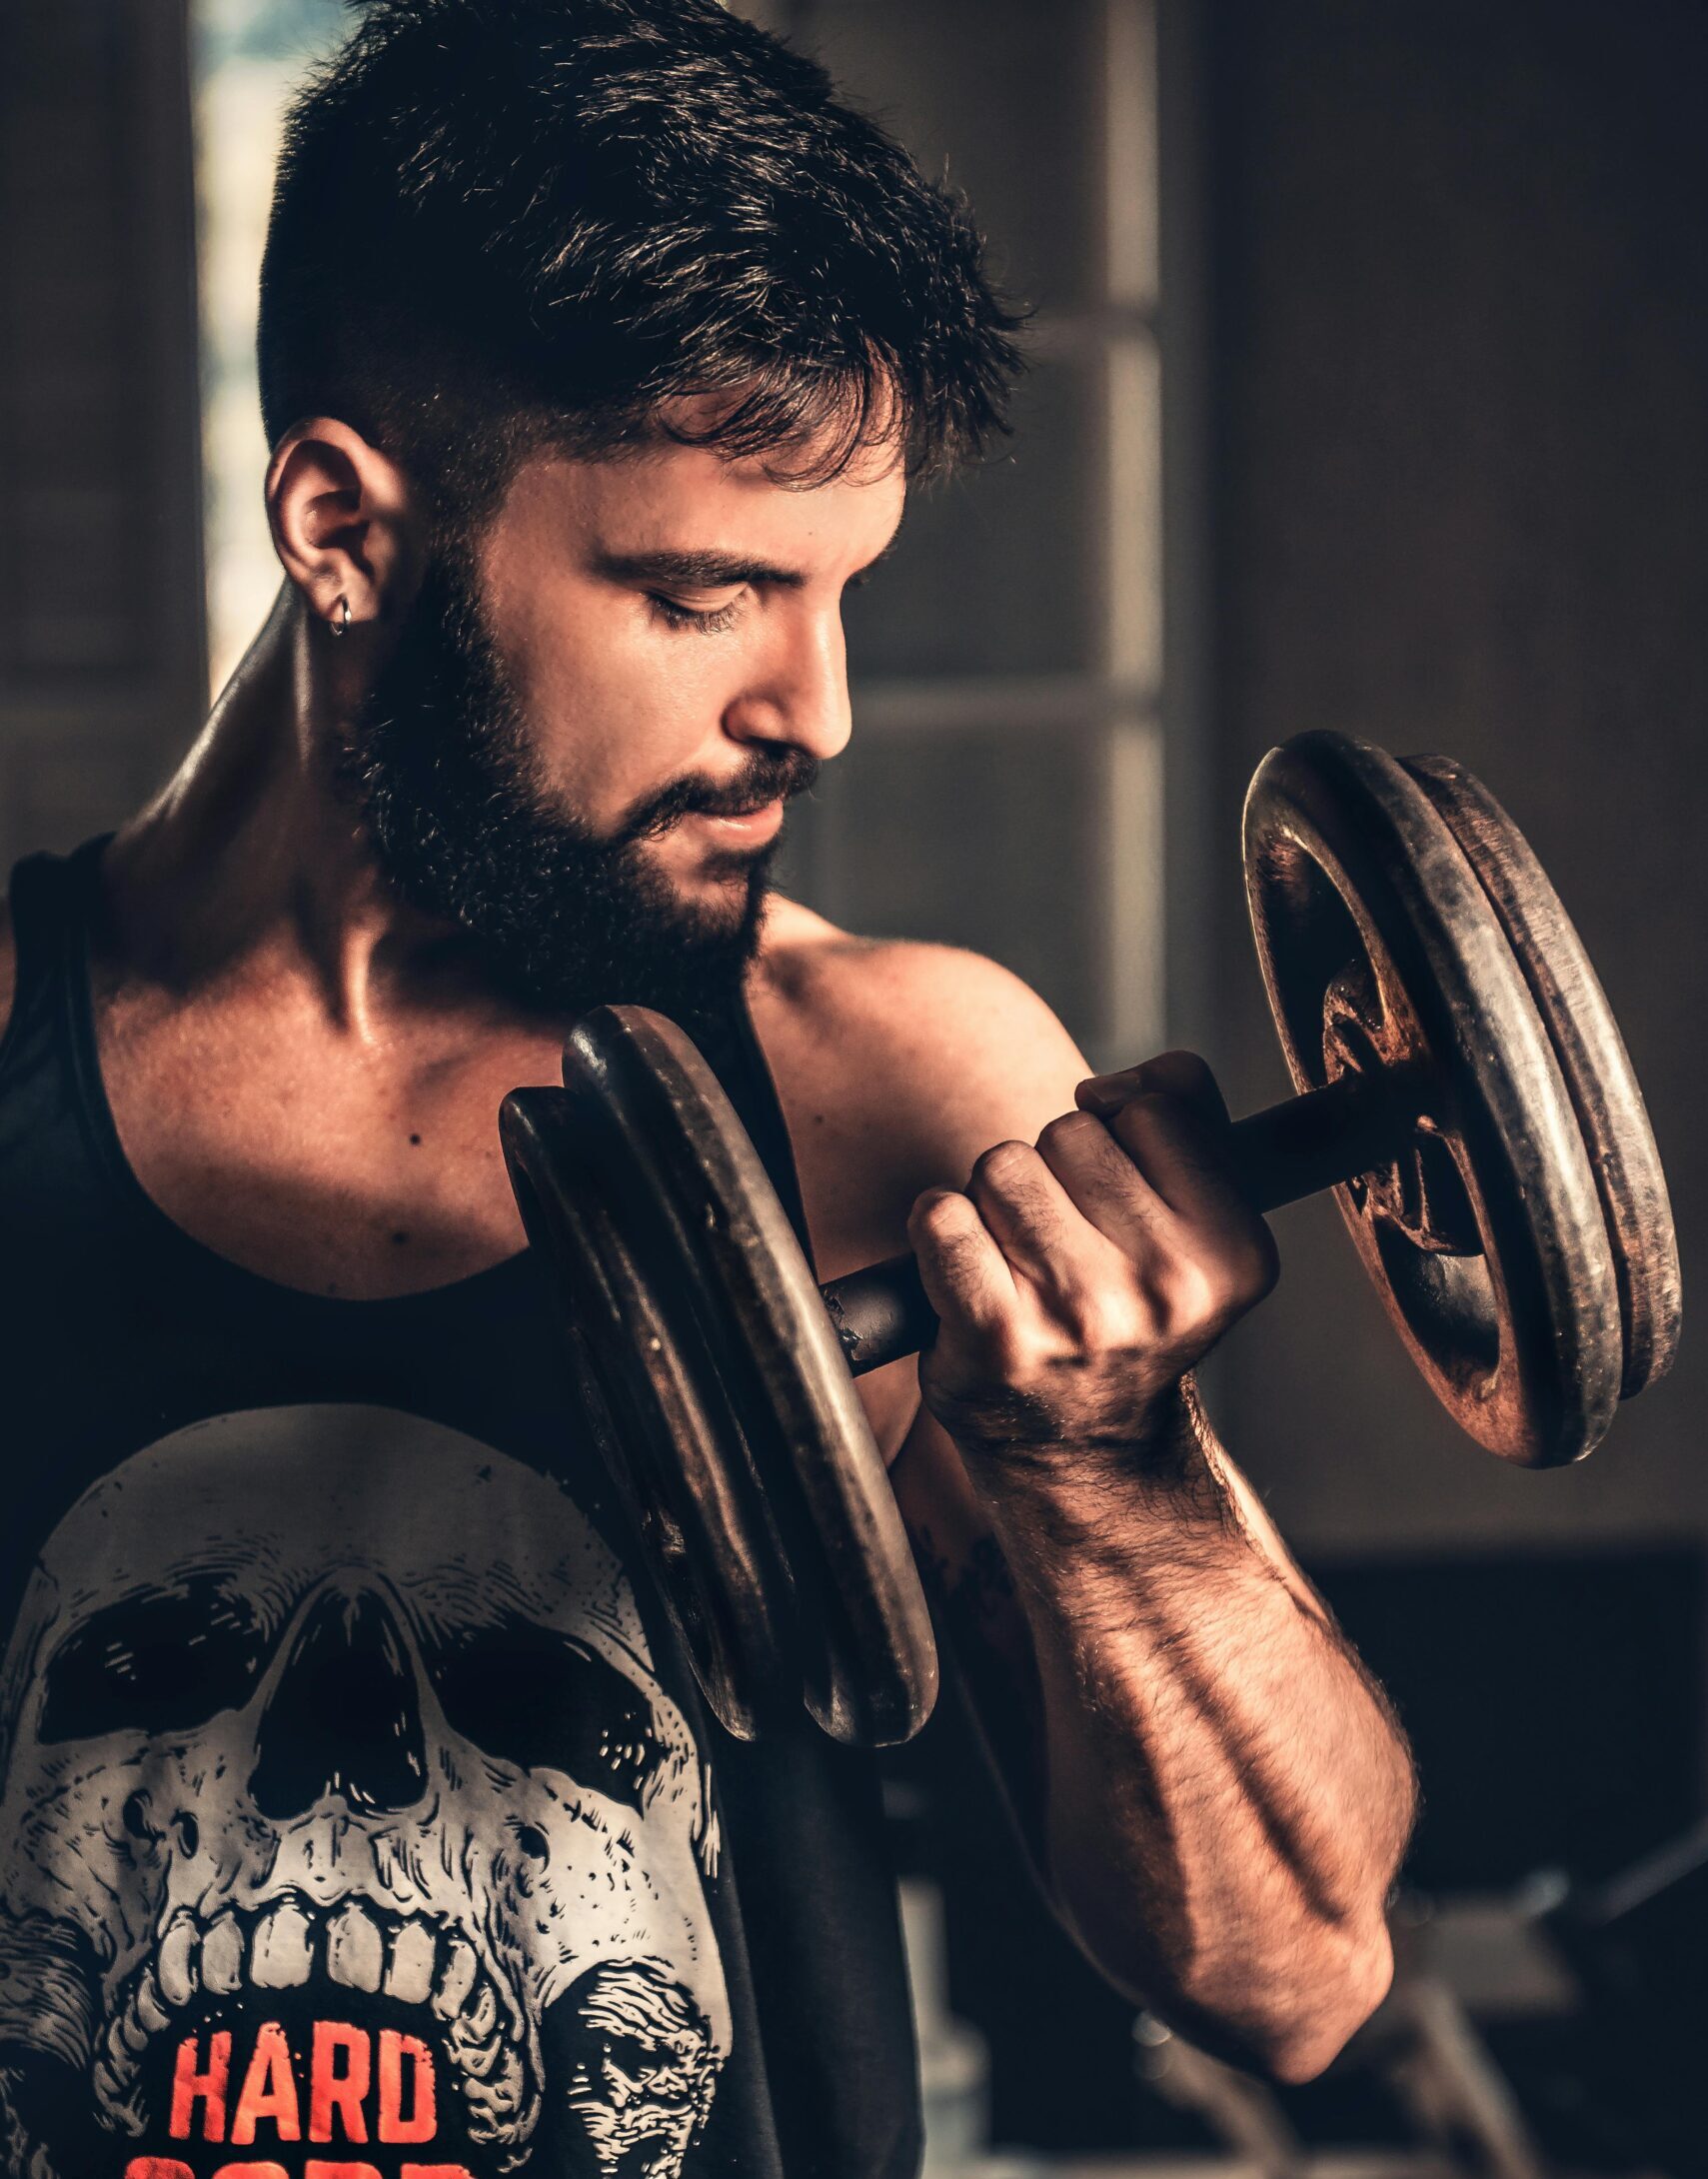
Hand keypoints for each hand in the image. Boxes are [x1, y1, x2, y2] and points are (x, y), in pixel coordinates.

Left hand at [907, 1053, 1277, 1461]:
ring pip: (1001, 1166)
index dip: (1121, 1139)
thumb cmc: (1128, 1312)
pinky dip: (937, 1232)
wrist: (1084, 1452)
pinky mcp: (996, 1336)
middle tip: (1066, 1248)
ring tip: (1021, 1266)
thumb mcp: (1198, 1222)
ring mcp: (1080, 1315)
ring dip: (995, 1203)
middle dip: (1054, 1172)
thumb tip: (1114, 1086)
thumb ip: (1188, 1113)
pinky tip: (966, 1276)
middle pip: (1068, 1132)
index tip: (1118, 1200)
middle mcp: (1167, 1288)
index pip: (1153, 1109)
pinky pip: (940, 1216)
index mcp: (1233, 1253)